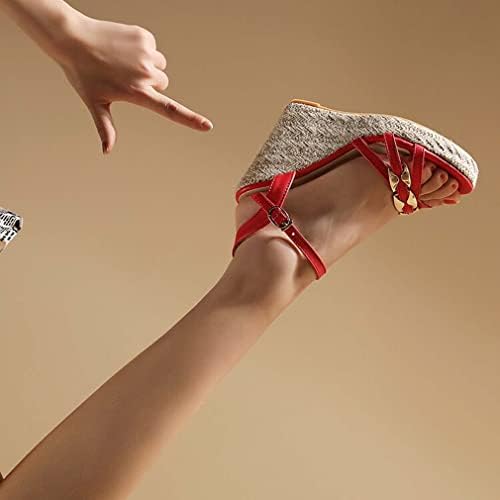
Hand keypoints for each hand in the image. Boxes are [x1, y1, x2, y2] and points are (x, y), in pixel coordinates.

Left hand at [60, 16, 212, 152]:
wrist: (72, 38)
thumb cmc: (83, 73)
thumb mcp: (95, 103)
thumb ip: (106, 128)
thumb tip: (106, 151)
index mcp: (137, 93)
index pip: (169, 110)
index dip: (190, 120)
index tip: (207, 126)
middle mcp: (145, 74)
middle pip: (162, 83)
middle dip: (150, 83)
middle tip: (124, 77)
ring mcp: (146, 54)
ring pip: (159, 65)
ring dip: (148, 65)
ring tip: (122, 61)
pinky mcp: (145, 37)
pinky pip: (153, 48)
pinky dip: (142, 49)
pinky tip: (123, 47)